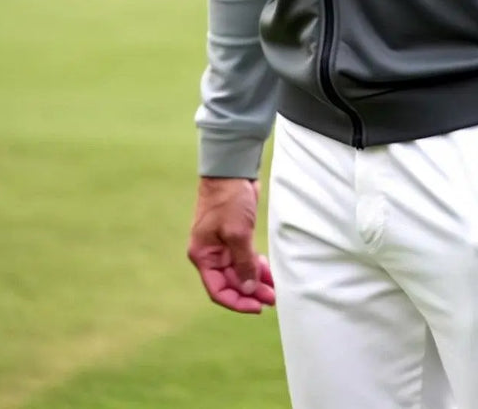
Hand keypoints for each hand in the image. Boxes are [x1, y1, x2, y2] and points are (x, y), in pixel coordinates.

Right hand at [187, 176, 275, 313]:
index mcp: (203, 255)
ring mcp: (223, 245)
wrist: (232, 170)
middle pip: (231, 283)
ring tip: (274, 291)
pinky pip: (246, 259)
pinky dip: (257, 268)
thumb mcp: (237, 233)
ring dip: (256, 282)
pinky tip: (269, 274)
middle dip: (250, 292)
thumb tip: (248, 289)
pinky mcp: (235, 237)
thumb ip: (243, 263)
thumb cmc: (228, 199)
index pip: (218, 290)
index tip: (256, 307)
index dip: (237, 301)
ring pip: (240, 272)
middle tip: (272, 299)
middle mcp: (211, 254)